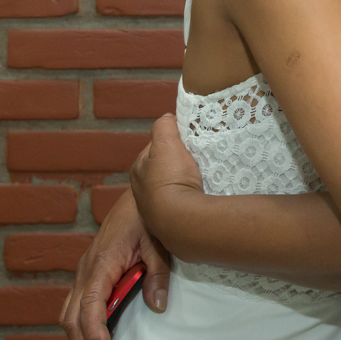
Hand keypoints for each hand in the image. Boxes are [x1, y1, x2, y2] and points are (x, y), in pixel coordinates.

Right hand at [59, 190, 169, 339]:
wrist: (142, 193)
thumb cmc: (149, 215)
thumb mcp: (159, 242)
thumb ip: (157, 274)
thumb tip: (156, 305)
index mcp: (102, 263)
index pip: (90, 307)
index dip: (94, 334)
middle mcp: (87, 269)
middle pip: (71, 317)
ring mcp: (86, 269)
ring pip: (70, 311)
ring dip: (80, 336)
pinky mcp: (91, 270)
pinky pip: (78, 302)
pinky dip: (82, 322)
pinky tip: (97, 333)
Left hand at [130, 113, 204, 238]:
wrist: (179, 219)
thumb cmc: (170, 179)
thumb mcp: (166, 143)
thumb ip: (164, 126)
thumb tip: (168, 117)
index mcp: (139, 169)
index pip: (155, 147)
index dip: (171, 141)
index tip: (187, 141)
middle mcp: (142, 189)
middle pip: (164, 167)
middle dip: (178, 162)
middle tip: (197, 158)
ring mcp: (155, 208)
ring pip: (173, 185)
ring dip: (185, 180)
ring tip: (201, 176)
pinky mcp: (170, 222)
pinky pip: (181, 202)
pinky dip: (189, 196)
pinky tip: (198, 195)